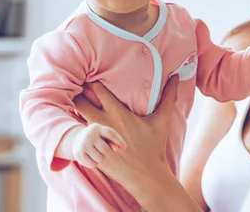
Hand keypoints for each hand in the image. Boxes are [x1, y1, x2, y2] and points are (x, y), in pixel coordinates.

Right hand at [69, 123, 126, 168]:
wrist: (77, 139)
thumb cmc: (97, 137)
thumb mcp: (105, 136)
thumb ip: (114, 141)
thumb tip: (121, 148)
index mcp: (97, 128)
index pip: (111, 134)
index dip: (119, 141)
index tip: (124, 148)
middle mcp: (89, 135)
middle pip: (106, 150)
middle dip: (107, 152)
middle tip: (103, 150)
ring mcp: (83, 145)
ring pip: (100, 158)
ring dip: (101, 158)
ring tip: (97, 153)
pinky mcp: (78, 154)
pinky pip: (93, 164)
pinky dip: (95, 163)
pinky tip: (91, 158)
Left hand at [73, 77, 200, 211]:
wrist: (145, 175)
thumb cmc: (153, 146)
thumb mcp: (162, 120)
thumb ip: (169, 97)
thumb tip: (176, 77)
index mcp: (118, 112)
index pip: (96, 88)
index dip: (91, 79)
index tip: (91, 73)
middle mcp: (102, 123)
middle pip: (78, 100)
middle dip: (77, 92)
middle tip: (78, 86)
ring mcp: (94, 138)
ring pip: (74, 116)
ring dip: (74, 109)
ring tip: (74, 102)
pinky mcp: (89, 150)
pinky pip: (74, 134)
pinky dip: (73, 126)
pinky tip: (75, 122)